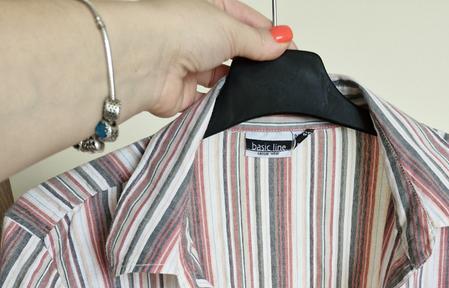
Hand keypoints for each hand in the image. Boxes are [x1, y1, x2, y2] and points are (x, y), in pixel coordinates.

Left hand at [146, 0, 297, 117]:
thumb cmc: (176, 28)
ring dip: (237, 83)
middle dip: (254, 63)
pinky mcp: (186, 95)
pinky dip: (222, 103)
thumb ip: (258, 41)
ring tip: (252, 87)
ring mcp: (191, 65)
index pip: (247, 22)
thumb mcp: (230, 27)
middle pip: (237, 52)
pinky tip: (233, 102)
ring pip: (225, 78)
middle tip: (275, 73)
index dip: (269, 36)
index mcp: (209, 9)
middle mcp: (198, 35)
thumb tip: (282, 41)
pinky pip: (211, 101)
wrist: (144, 61)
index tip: (289, 51)